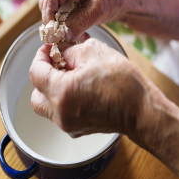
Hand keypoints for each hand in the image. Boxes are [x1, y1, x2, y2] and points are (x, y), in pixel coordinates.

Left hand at [29, 38, 144, 136]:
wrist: (142, 111)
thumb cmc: (123, 82)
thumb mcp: (94, 52)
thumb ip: (69, 50)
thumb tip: (59, 52)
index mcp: (61, 93)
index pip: (35, 73)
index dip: (40, 57)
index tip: (47, 49)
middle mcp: (60, 113)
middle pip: (36, 94)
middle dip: (42, 76)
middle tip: (56, 63)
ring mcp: (68, 125)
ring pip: (46, 106)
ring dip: (51, 89)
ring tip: (69, 75)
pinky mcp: (77, 129)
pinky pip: (59, 113)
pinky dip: (62, 99)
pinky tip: (78, 88)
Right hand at [39, 0, 123, 39]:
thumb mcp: (98, 10)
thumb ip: (80, 22)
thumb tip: (63, 36)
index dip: (49, 10)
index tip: (52, 28)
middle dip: (51, 18)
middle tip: (56, 34)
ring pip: (52, 6)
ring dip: (56, 21)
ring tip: (64, 34)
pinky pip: (59, 10)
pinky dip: (62, 22)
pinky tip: (69, 30)